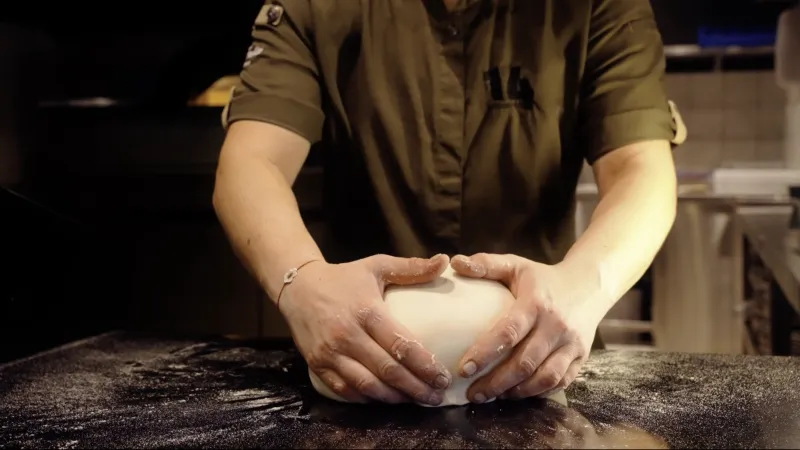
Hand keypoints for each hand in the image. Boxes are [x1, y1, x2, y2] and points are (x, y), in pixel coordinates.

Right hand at [280, 254, 452, 404]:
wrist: (297, 287)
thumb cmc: (343, 278)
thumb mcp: (377, 266)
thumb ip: (411, 268)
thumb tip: (444, 261)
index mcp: (367, 311)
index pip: (401, 344)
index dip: (425, 365)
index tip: (443, 377)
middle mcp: (348, 335)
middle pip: (388, 370)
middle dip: (416, 388)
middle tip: (436, 397)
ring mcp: (330, 353)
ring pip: (367, 385)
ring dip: (394, 398)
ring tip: (416, 400)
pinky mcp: (317, 365)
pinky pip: (344, 390)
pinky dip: (366, 399)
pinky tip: (384, 400)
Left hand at [450, 253, 603, 401]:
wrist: (589, 285)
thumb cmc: (543, 278)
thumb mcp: (516, 265)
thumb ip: (486, 264)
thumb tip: (455, 263)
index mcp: (537, 304)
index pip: (509, 332)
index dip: (486, 352)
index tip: (464, 369)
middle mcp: (556, 326)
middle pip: (525, 362)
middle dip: (496, 382)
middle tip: (472, 393)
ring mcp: (571, 345)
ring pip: (544, 377)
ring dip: (516, 392)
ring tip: (491, 396)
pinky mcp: (580, 358)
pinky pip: (559, 382)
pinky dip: (537, 393)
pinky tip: (515, 394)